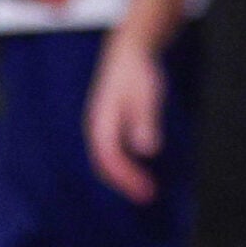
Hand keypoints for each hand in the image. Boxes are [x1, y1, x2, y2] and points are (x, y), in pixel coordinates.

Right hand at [85, 33, 165, 203]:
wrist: (129, 51)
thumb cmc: (138, 71)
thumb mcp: (146, 93)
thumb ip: (145, 120)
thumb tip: (148, 150)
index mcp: (102, 122)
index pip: (110, 159)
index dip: (126, 177)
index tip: (145, 191)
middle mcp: (97, 127)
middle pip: (105, 163)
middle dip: (125, 182)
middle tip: (147, 195)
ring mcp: (102, 126)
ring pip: (107, 159)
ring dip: (124, 176)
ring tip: (145, 188)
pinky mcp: (109, 124)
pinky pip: (112, 151)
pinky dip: (124, 164)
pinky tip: (138, 169)